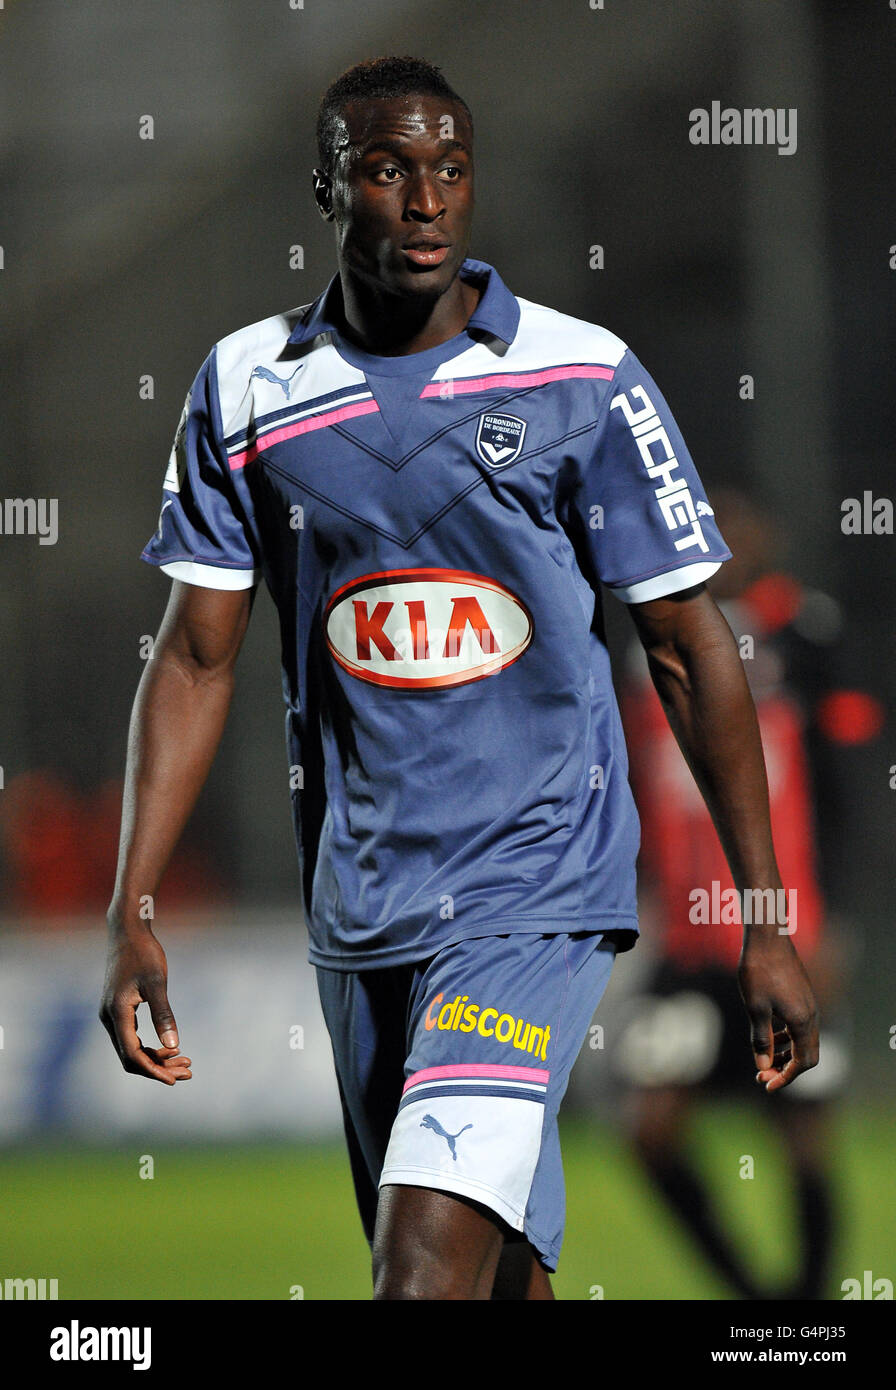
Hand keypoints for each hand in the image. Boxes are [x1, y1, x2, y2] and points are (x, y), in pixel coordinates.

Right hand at [99, 923, 191, 1084]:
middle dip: (158, 1068)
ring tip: (185, 1062)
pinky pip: (132, 1038)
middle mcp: (109, 1018)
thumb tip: (174, 1046)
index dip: (152, 1070)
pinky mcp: (117, 1010)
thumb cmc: (144, 953)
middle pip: (131, 1057)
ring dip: (156, 1059)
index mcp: (116, 1013)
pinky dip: (150, 1047)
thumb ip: (164, 1014)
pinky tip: (171, 1048)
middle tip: (188, 1072)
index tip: (174, 1080)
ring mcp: (111, 1015)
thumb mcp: (157, 982)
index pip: (132, 1054)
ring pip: (132, 1049)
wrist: (127, 931)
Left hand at [737, 930, 818, 1092]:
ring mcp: (807, 1005)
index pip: (803, 1062)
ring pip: (801, 1040)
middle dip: (785, 1068)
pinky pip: (797, 1026)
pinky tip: (767, 1037)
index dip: (786, 1077)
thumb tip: (762, 1065)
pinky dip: (785, 1037)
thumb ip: (761, 1039)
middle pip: (806, 1054)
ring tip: (762, 1059)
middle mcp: (811, 1015)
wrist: (766, 937)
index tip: (766, 1085)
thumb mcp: (755, 1008)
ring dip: (784, 1053)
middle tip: (762, 1075)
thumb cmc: (759, 971)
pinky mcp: (800, 996)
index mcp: (803, 1021)